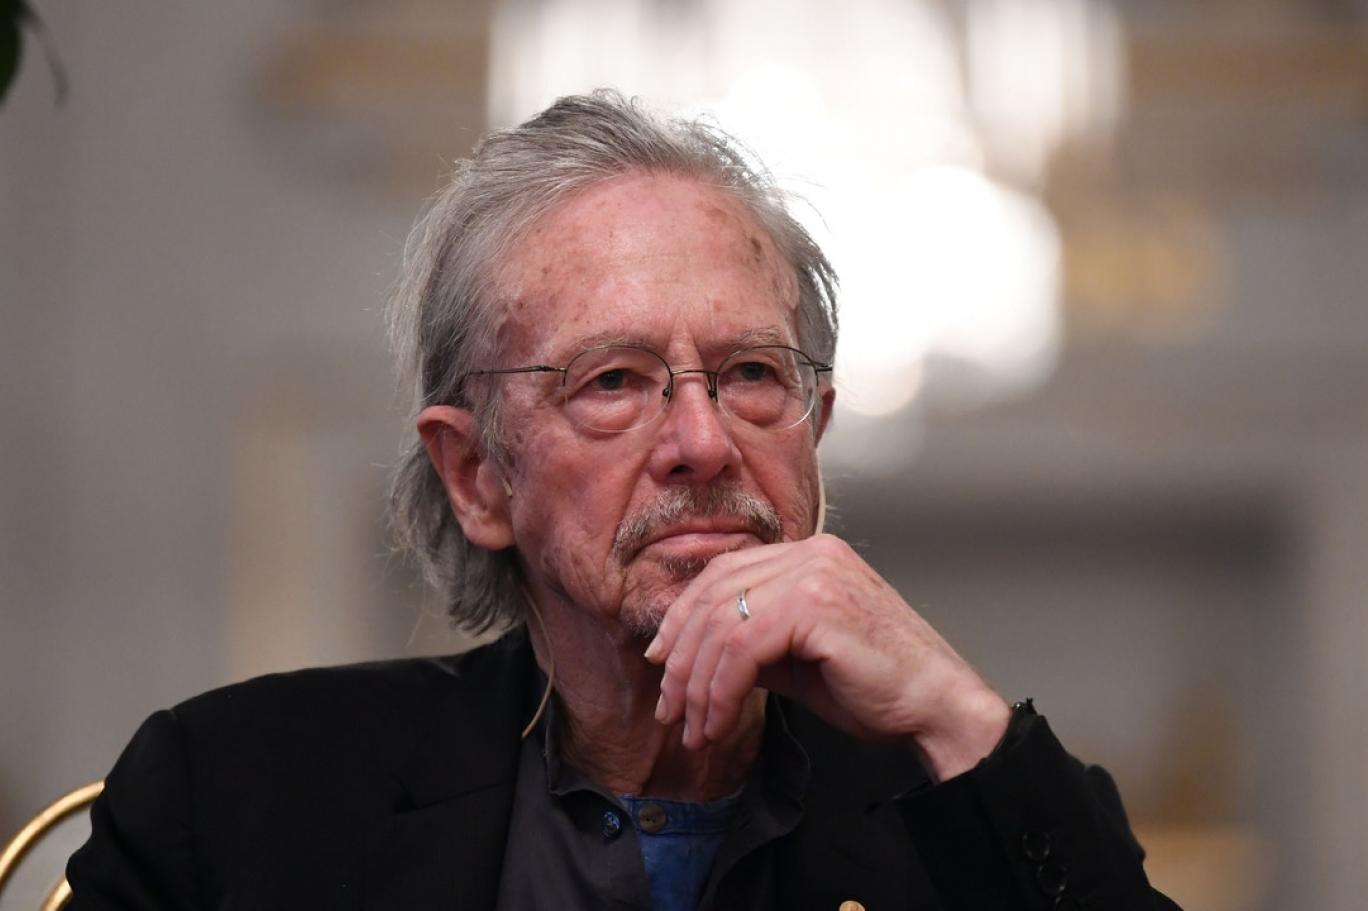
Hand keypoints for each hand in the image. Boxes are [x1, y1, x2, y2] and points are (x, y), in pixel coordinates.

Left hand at [643, 534, 1010, 780]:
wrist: (937, 707)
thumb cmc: (877, 687)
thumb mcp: (798, 660)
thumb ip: (752, 646)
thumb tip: (694, 659)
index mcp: (810, 555)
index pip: (723, 573)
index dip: (682, 617)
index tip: (661, 662)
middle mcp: (811, 554)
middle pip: (714, 596)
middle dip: (681, 658)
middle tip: (670, 708)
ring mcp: (815, 574)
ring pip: (722, 625)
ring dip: (698, 686)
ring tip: (695, 727)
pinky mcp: (815, 606)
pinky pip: (742, 650)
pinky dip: (720, 692)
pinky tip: (718, 722)